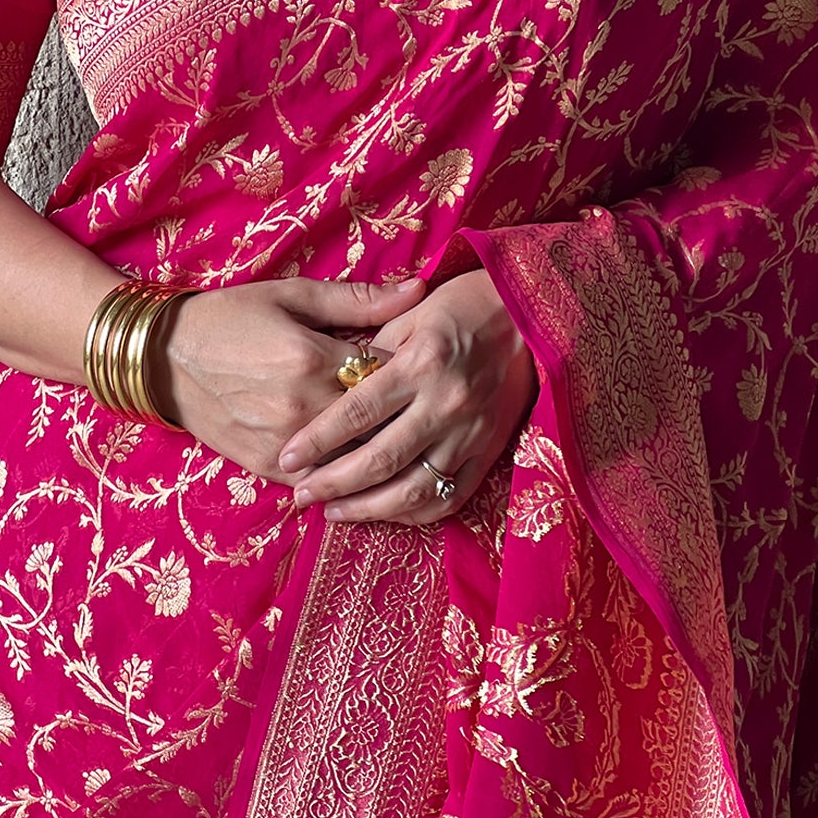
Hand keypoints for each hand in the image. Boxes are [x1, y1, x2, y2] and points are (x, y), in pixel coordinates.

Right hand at [154, 275, 426, 482]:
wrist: (164, 358)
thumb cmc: (230, 316)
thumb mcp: (292, 296)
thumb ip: (357, 300)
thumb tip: (418, 291)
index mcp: (313, 358)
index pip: (388, 371)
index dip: (407, 366)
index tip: (418, 361)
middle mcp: (304, 407)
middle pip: (379, 420)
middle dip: (401, 410)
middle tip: (416, 400)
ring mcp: (285, 444)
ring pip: (356, 457)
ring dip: (377, 445)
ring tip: (396, 431)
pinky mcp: (268, 468)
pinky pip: (323, 480)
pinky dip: (343, 470)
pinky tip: (357, 458)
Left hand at [277, 269, 537, 524]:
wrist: (529, 312)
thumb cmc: (461, 304)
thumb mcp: (411, 314)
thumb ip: (372, 352)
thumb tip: (333, 386)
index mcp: (421, 362)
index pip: (357, 412)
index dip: (318, 440)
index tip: (288, 457)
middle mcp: (446, 403)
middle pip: (381, 459)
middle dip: (334, 483)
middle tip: (301, 495)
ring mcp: (471, 433)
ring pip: (414, 489)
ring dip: (369, 508)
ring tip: (334, 511)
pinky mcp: (490, 452)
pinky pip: (450, 497)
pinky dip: (414, 512)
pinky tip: (383, 513)